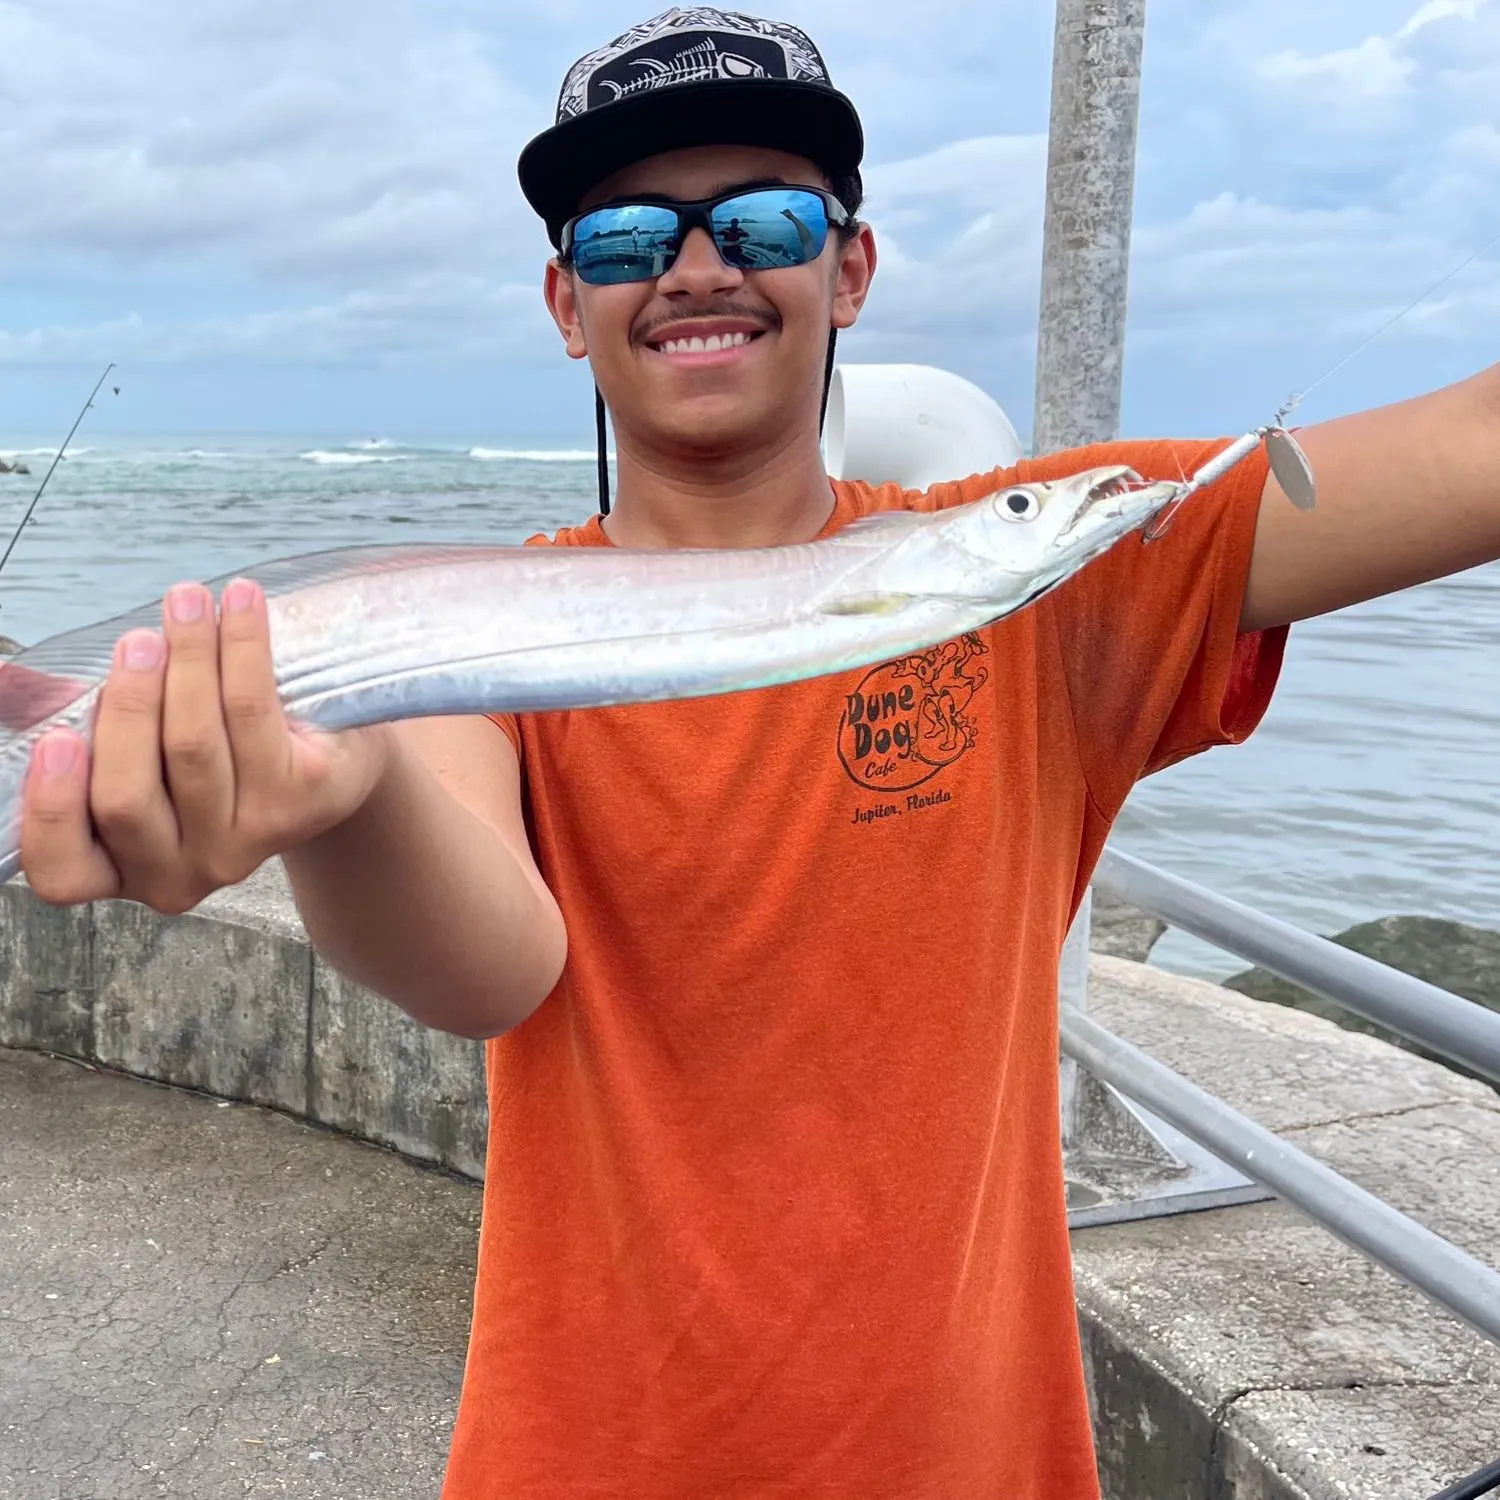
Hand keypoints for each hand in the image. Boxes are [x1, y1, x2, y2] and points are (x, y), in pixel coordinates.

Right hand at [21, 577, 393, 912]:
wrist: (326, 754)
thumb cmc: (207, 743)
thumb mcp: (132, 738)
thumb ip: (63, 714)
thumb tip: (1, 674)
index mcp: (119, 868)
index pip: (62, 869)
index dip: (50, 807)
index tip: (56, 738)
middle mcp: (180, 873)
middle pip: (127, 796)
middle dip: (127, 707)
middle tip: (137, 641)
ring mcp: (245, 843)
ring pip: (193, 747)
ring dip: (187, 659)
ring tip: (186, 601)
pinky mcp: (301, 803)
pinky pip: (255, 713)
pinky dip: (243, 645)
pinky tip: (240, 600)